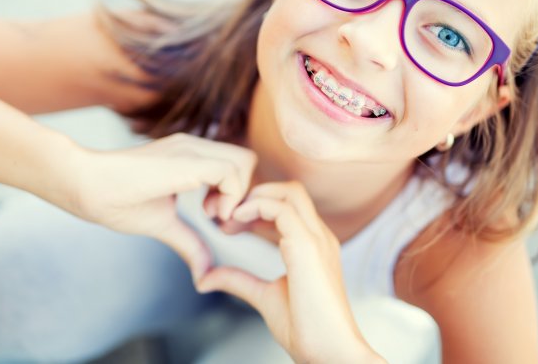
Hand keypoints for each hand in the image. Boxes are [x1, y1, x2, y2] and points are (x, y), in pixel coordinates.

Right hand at [65, 132, 256, 281]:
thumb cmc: (115, 200)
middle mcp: (195, 147)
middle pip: (247, 160)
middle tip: (220, 221)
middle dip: (245, 194)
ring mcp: (192, 150)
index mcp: (191, 157)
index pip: (236, 166)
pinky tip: (208, 215)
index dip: (237, 195)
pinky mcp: (188, 160)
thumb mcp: (164, 225)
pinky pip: (232, 171)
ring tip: (213, 217)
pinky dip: (231, 196)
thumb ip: (189, 242)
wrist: (85, 185)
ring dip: (239, 195)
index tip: (218, 221)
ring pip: (245, 161)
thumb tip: (204, 274)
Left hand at [195, 181, 382, 362]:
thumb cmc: (308, 330)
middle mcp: (319, 236)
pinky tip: (236, 221)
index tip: (228, 223)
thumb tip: (208, 277)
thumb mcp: (265, 297)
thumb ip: (240, 281)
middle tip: (224, 213)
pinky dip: (256, 207)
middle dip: (254, 192)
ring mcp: (317, 239)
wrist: (330, 352)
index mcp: (313, 244)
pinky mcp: (308, 247)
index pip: (288, 204)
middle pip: (290, 190)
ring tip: (227, 216)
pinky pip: (282, 209)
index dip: (256, 205)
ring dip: (254, 197)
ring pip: (289, 192)